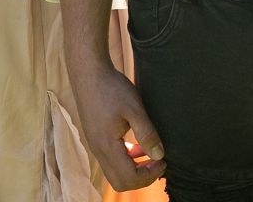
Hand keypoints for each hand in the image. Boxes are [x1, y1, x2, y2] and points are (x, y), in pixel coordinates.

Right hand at [68, 57, 165, 189]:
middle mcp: (98, 150)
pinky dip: (126, 159)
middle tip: (158, 162)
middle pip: (120, 181)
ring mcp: (95, 144)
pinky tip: (137, 144)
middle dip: (142, 177)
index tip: (163, 161)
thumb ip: (147, 134)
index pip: (129, 178)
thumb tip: (159, 155)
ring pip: (114, 171)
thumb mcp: (134, 108)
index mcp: (107, 146)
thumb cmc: (111, 87)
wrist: (88, 71)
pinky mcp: (95, 137)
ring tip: (151, 154)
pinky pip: (111, 159)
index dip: (149, 175)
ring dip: (134, 168)